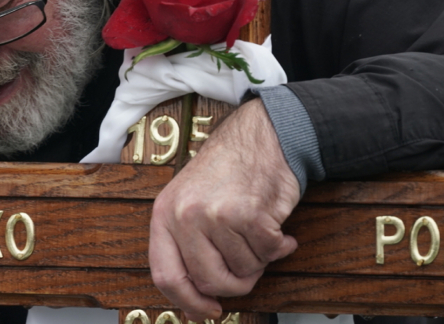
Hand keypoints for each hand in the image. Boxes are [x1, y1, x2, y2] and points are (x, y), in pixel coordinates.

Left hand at [149, 99, 300, 319]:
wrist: (259, 137)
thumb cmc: (225, 172)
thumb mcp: (187, 203)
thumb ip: (186, 247)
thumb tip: (194, 306)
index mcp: (164, 214)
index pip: (165, 275)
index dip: (187, 301)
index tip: (207, 310)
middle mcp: (185, 215)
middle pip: (209, 281)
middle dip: (235, 284)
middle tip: (247, 269)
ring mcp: (216, 215)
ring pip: (244, 270)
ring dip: (259, 259)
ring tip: (258, 233)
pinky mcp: (250, 215)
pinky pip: (269, 255)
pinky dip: (279, 247)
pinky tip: (278, 230)